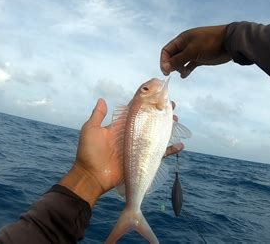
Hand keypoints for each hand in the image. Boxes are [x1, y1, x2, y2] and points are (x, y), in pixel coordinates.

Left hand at [59, 99, 183, 206]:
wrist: (92, 176)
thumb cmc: (89, 152)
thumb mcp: (91, 130)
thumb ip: (98, 115)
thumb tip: (102, 99)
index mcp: (120, 126)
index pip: (136, 111)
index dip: (147, 103)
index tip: (157, 94)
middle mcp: (131, 134)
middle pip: (149, 120)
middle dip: (160, 112)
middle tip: (172, 105)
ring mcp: (138, 146)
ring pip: (156, 134)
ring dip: (167, 126)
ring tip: (176, 119)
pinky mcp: (142, 159)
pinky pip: (159, 153)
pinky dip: (170, 149)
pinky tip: (181, 144)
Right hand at [160, 25, 231, 77]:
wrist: (229, 43)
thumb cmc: (209, 44)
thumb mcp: (192, 52)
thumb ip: (178, 60)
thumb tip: (165, 67)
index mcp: (182, 40)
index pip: (167, 50)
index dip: (164, 61)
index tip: (166, 71)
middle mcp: (185, 45)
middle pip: (173, 56)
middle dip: (171, 65)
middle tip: (176, 71)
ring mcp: (193, 52)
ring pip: (181, 61)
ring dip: (179, 68)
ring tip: (183, 72)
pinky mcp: (200, 58)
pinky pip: (189, 64)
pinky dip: (186, 70)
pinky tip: (185, 75)